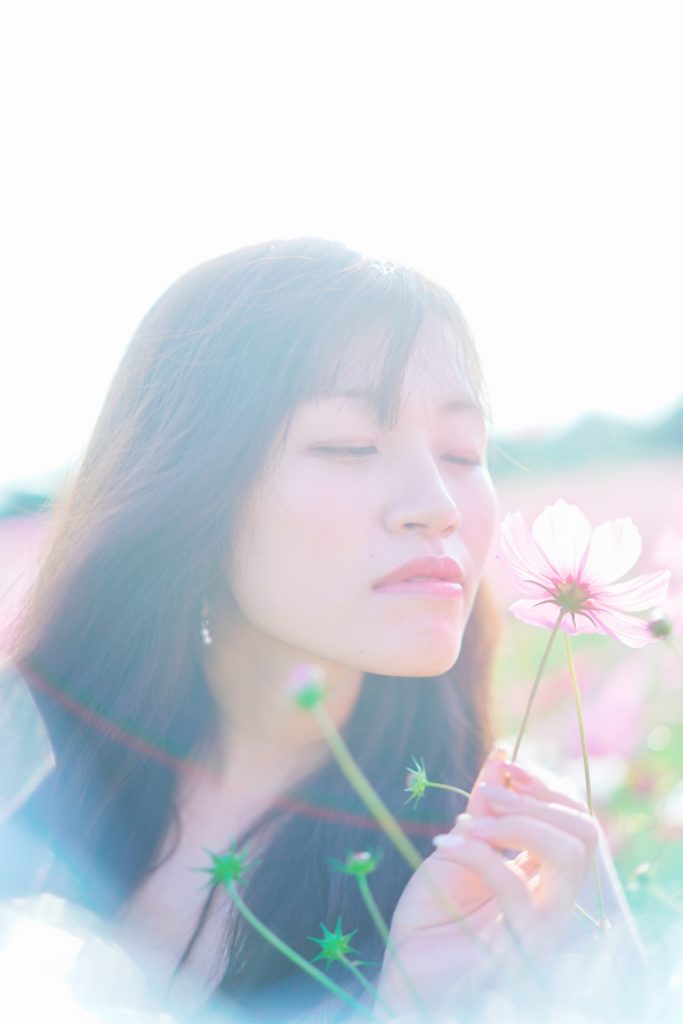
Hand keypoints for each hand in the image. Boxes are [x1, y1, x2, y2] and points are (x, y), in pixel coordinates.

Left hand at [373, 747, 599, 1019]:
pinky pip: (514, 885)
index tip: (508, 764)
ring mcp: (545, 926)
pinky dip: (478, 852)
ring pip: (567, 855)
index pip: (576, 819)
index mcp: (545, 873)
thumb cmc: (432, 910)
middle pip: (585, 832)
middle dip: (537, 799)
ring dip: (516, 823)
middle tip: (488, 793)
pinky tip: (445, 841)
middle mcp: (555, 899)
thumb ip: (484, 805)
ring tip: (469, 820)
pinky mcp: (522, 947)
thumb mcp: (459, 841)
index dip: (547, 785)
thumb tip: (502, 753)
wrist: (404, 962)